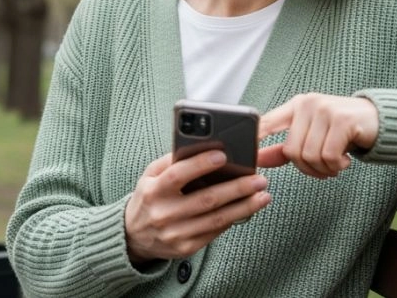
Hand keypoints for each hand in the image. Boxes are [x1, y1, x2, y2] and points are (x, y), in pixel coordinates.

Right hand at [124, 151, 270, 264]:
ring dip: (244, 207)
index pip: (178, 174)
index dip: (200, 164)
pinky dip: (233, 219)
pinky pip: (215, 232)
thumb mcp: (149, 177)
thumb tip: (201, 147)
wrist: (134, 236)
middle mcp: (163, 213)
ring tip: (263, 195)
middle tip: (258, 179)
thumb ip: (170, 162)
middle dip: (237, 188)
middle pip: (206, 199)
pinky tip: (247, 209)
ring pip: (217, 219)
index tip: (223, 155)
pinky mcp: (186, 248)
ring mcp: (175, 233)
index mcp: (153, 191)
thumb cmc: (148, 199)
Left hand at [256, 94, 378, 178]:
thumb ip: (285, 147)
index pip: (266, 123)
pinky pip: (329, 156)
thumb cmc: (342, 129)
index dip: (254, 140)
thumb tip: (258, 160)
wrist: (379, 119)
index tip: (247, 156)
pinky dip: (337, 166)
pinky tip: (345, 160)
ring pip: (310, 156)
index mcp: (295, 106)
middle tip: (323, 169)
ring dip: (324, 169)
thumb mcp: (311, 135)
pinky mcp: (342, 120)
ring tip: (336, 164)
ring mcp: (325, 110)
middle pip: (292, 151)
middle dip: (307, 168)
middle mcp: (307, 104)